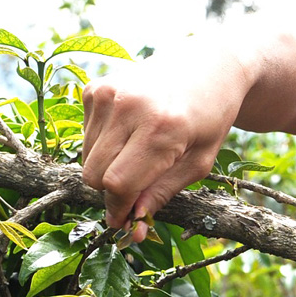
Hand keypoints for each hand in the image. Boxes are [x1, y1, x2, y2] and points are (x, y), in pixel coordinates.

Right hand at [80, 46, 248, 240]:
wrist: (209, 66)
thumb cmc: (210, 118)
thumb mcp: (199, 162)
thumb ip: (162, 194)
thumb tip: (133, 230)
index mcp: (162, 128)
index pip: (119, 183)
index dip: (119, 209)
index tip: (125, 223)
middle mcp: (130, 107)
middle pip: (95, 174)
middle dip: (112, 193)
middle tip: (135, 191)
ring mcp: (108, 93)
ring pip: (86, 158)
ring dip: (107, 168)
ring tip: (139, 153)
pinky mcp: (95, 87)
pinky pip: (85, 136)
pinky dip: (103, 144)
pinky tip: (131, 131)